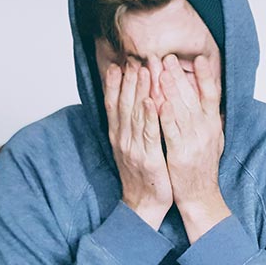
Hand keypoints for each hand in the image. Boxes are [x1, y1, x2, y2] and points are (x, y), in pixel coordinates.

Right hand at [104, 63, 172, 229]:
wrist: (143, 205)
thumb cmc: (142, 177)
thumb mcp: (131, 149)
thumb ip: (129, 128)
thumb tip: (131, 107)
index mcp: (118, 137)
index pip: (114, 105)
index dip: (115, 84)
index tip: (119, 64)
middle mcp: (122, 140)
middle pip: (123, 104)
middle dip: (129, 80)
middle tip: (134, 59)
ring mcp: (134, 149)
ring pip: (135, 115)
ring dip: (139, 91)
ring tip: (144, 70)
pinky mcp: (148, 158)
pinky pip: (149, 134)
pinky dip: (149, 116)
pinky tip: (151, 101)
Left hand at [159, 54, 230, 242]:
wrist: (200, 196)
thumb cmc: (202, 168)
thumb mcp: (213, 140)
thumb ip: (209, 120)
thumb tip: (209, 99)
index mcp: (213, 126)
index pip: (212, 95)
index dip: (206, 76)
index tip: (199, 58)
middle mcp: (206, 131)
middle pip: (193, 98)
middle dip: (179, 76)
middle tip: (167, 57)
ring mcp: (194, 142)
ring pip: (181, 111)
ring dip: (170, 90)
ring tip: (160, 70)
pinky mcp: (180, 154)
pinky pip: (171, 132)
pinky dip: (165, 116)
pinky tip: (158, 102)